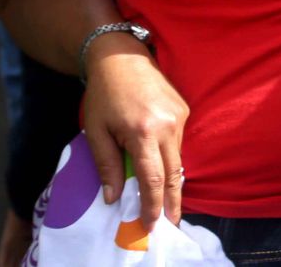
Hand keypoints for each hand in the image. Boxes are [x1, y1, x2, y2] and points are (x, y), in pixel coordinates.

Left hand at [80, 36, 189, 229]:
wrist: (120, 55)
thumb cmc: (104, 93)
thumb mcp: (97, 131)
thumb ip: (107, 165)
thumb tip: (114, 197)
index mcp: (143, 131)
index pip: (153, 180)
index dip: (152, 206)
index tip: (150, 224)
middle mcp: (167, 125)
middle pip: (174, 174)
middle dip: (171, 202)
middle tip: (169, 222)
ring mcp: (179, 115)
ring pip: (177, 158)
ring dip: (170, 179)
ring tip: (162, 198)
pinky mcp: (183, 109)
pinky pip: (178, 141)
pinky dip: (170, 156)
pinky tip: (161, 164)